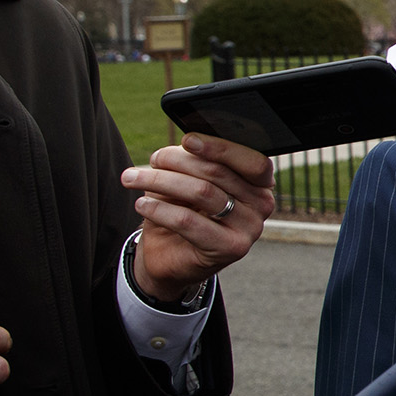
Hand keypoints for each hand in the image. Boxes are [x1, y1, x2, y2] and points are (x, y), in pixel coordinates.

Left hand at [123, 134, 274, 303]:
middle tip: (150, 160)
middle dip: (177, 161)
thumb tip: (184, 146)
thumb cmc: (182, 210)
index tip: (187, 141)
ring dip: (161, 181)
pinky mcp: (230, 249)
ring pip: (202, 193)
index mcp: (259, 183)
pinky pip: (188, 221)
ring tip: (133, 179)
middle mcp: (261, 205)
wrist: (170, 255)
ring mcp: (250, 229)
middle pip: (218, 173)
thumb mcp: (188, 179)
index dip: (221, 148)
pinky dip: (160, 209)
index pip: (252, 161)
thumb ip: (195, 162)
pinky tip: (142, 204)